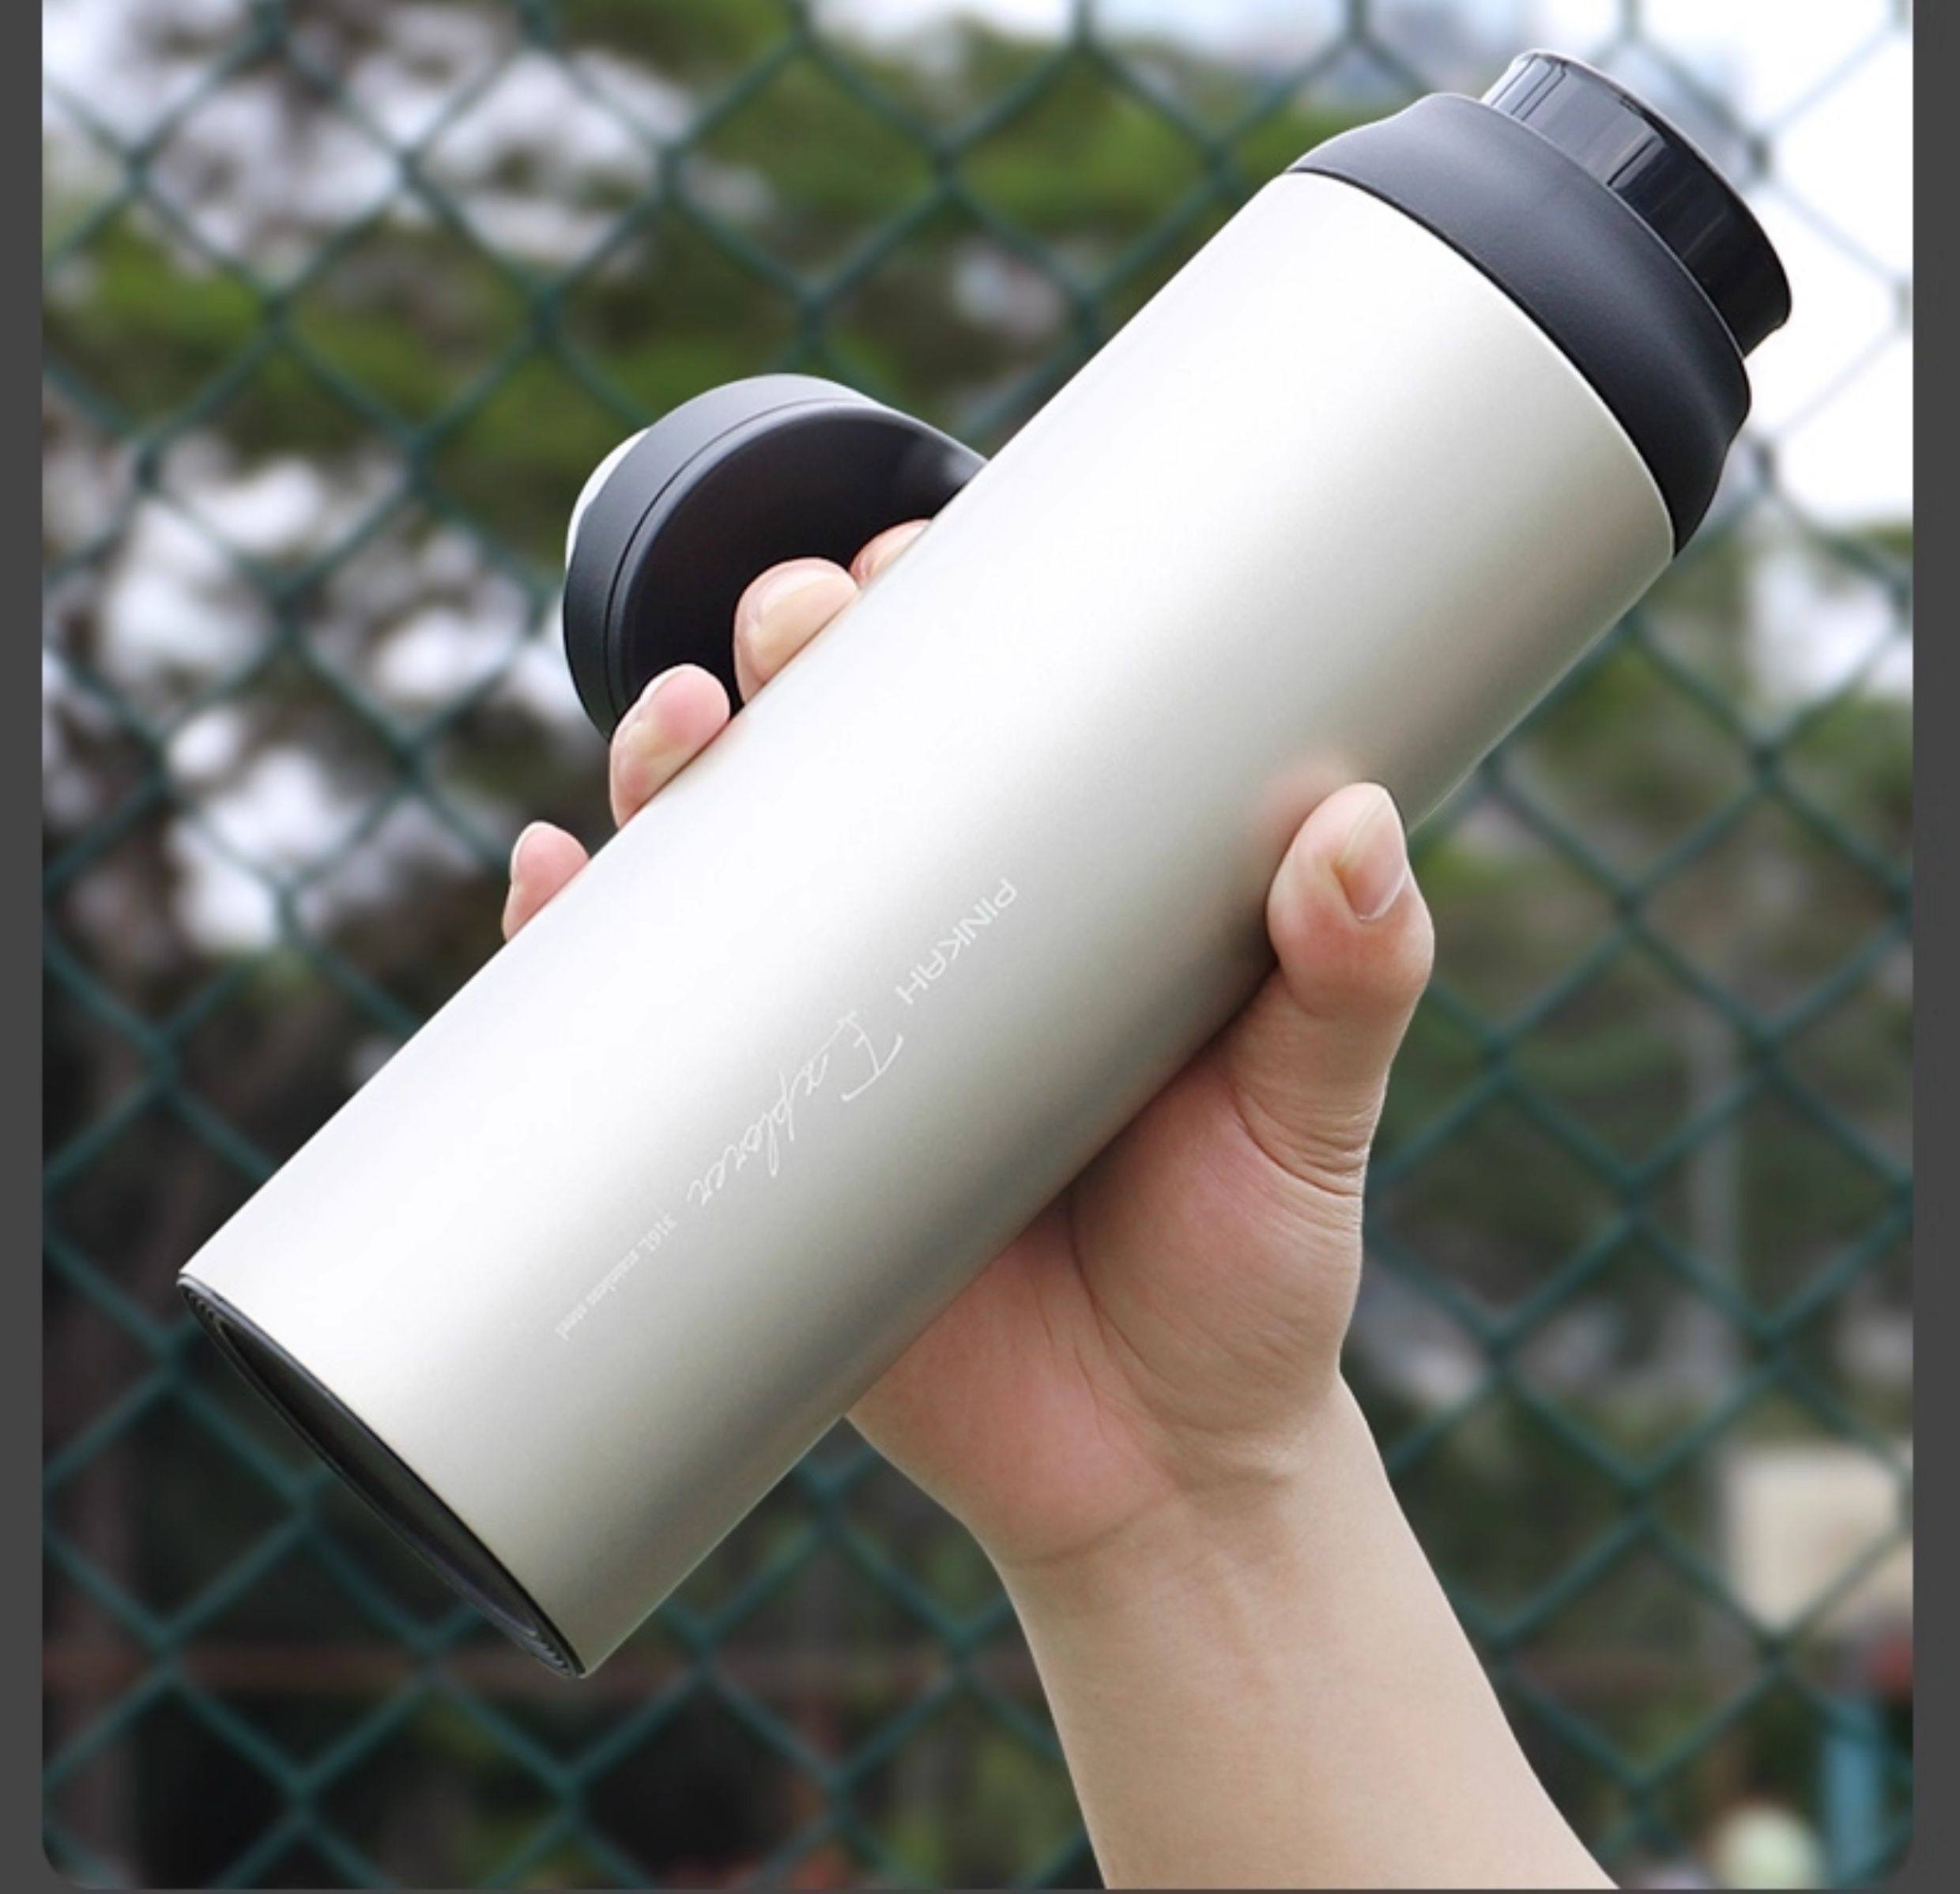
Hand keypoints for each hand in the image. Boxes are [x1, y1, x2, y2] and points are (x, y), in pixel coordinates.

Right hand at [508, 519, 1433, 1588]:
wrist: (1155, 1472)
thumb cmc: (1246, 1275)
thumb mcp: (1306, 1115)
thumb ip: (1352, 979)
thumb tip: (1359, 823)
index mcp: (1055, 903)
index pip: (977, 716)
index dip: (931, 612)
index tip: (923, 549)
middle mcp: (926, 948)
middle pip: (826, 760)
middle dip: (787, 658)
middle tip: (799, 626)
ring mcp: (828, 1045)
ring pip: (711, 870)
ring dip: (663, 770)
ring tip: (672, 729)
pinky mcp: (757, 1156)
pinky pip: (628, 1038)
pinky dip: (571, 952)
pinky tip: (551, 883)